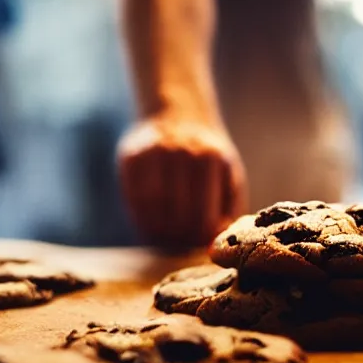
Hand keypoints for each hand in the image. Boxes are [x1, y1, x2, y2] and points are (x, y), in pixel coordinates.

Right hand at [117, 117, 246, 249]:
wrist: (179, 117)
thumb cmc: (209, 161)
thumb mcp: (230, 178)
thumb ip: (230, 212)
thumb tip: (215, 244)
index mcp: (212, 160)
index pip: (203, 221)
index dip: (200, 239)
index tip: (199, 241)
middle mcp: (182, 152)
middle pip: (177, 219)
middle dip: (180, 237)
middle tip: (181, 239)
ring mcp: (154, 152)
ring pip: (153, 213)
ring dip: (159, 231)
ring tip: (168, 231)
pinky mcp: (132, 155)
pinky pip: (134, 201)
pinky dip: (141, 217)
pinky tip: (152, 218)